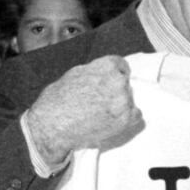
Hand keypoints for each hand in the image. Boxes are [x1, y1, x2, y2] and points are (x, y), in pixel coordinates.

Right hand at [26, 55, 142, 167]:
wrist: (53, 124)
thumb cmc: (59, 99)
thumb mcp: (76, 74)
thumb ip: (96, 72)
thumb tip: (104, 73)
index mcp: (107, 66)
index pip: (121, 65)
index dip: (116, 74)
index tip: (111, 82)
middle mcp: (118, 81)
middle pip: (124, 83)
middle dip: (115, 90)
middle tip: (101, 100)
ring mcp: (123, 101)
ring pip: (130, 100)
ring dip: (120, 105)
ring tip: (103, 112)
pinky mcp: (125, 120)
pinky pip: (136, 116)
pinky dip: (127, 118)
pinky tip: (112, 121)